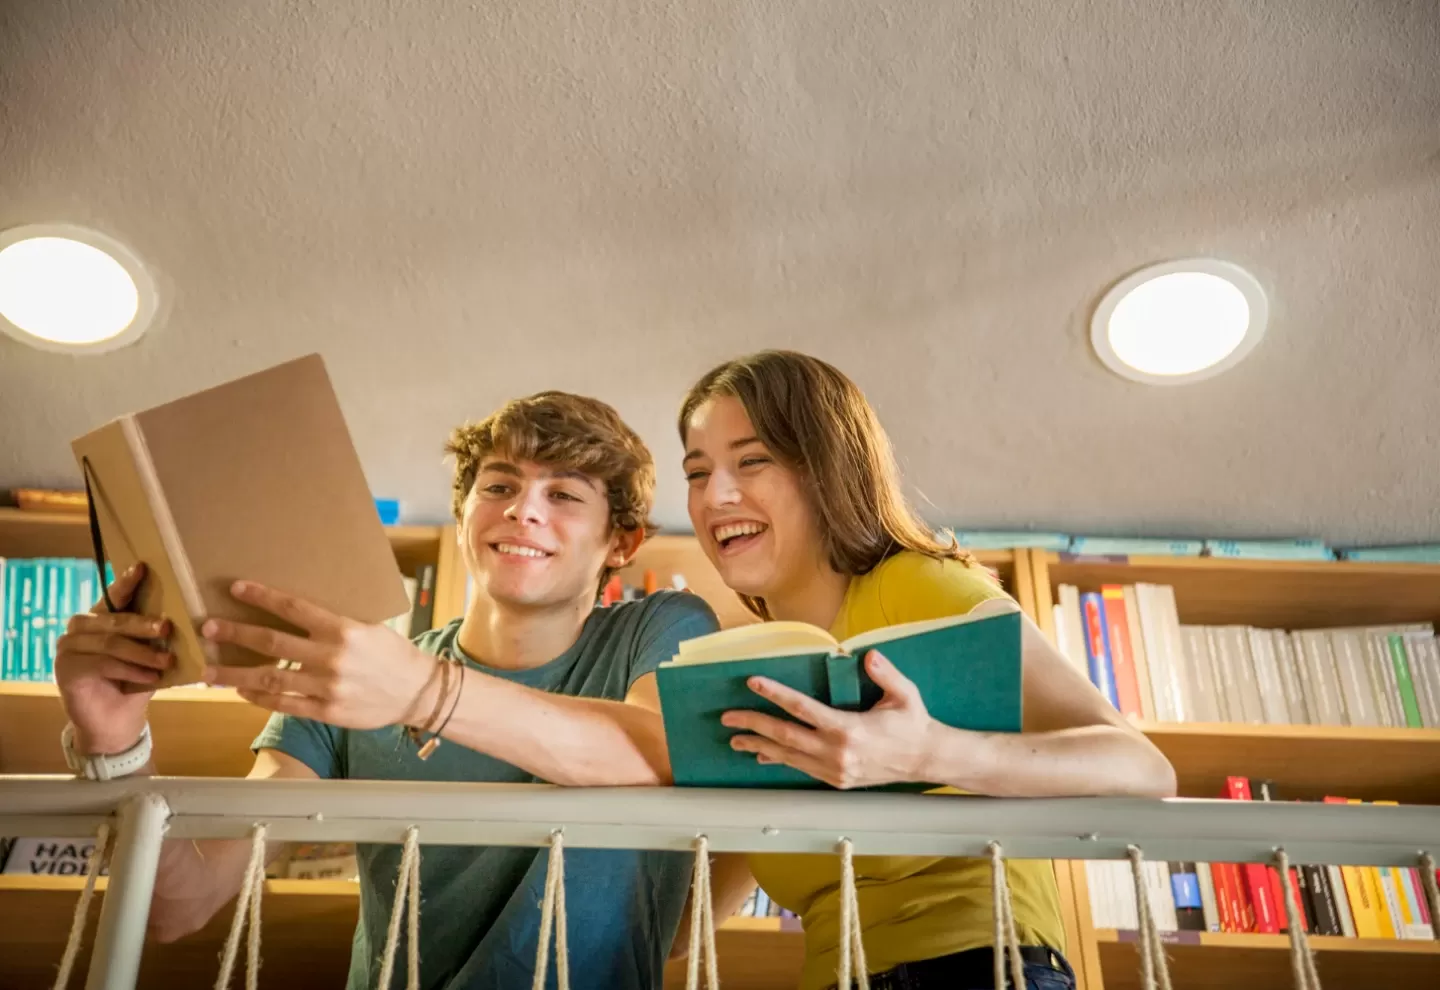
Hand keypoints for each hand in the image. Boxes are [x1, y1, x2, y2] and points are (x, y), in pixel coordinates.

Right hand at [54, 564, 173, 754]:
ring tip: (166, 662)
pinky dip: (130, 670)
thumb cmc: (135, 682)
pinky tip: (150, 678)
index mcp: (100, 619)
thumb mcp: (148, 655)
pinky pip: (103, 664)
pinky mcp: (65, 669)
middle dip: (143, 624)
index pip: (114, 596)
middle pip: (114, 620)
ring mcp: (68, 648)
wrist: (115, 722)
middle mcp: (79, 629)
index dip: (127, 581)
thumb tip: (180, 618)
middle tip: (166, 628)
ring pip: (111, 643)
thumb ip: (154, 637)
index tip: (143, 567)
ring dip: (142, 653)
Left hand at [199, 581, 436, 729]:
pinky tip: (241, 692)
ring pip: (270, 678)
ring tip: (208, 672)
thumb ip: (334, 622)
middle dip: (236, 634)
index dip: (262, 597)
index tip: (236, 589)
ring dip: (234, 675)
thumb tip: (295, 610)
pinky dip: (259, 698)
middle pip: (272, 643)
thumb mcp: (369, 627)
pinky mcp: (326, 711)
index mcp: (344, 629)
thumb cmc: (392, 654)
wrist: (416, 691)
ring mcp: (327, 687)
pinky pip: (284, 704)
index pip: (294, 608)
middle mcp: (332, 657)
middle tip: (208, 627)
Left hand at [720, 651, 937, 789]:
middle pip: (785, 736)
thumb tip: (868, 656)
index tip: (754, 683)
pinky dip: (779, 760)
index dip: (775, 694)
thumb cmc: (914, 724)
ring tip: (735, 740)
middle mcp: (836, 753)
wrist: (926, 760)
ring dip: (759, 746)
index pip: (802, 709)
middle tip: (728, 717)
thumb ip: (886, 674)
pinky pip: (800, 768)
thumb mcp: (905, 695)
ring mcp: (834, 770)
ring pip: (788, 756)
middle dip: (753, 725)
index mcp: (848, 730)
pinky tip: (762, 756)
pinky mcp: (836, 780)